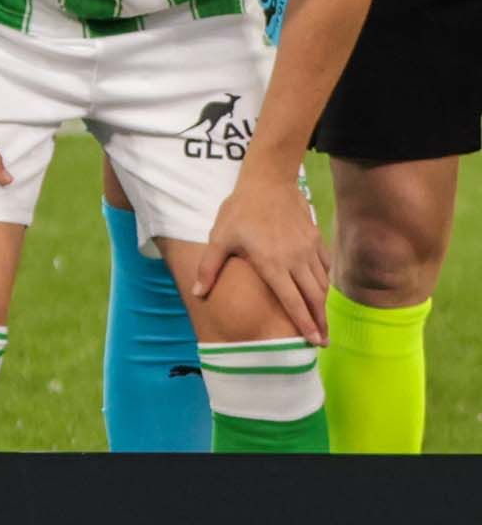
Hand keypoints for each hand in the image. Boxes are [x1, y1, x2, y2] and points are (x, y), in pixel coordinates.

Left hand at [199, 157, 332, 341]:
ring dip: (324, 305)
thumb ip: (210, 268)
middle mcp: (295, 260)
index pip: (292, 300)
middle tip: (323, 342)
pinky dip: (326, 282)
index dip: (303, 322)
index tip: (312, 341)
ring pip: (322, 284)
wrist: (269, 182)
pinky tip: (324, 292)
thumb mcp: (219, 238)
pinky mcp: (316, 240)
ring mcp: (309, 250)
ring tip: (324, 324)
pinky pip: (326, 266)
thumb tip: (198, 293)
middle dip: (320, 322)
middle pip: (313, 297)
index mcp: (272, 263)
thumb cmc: (240, 211)